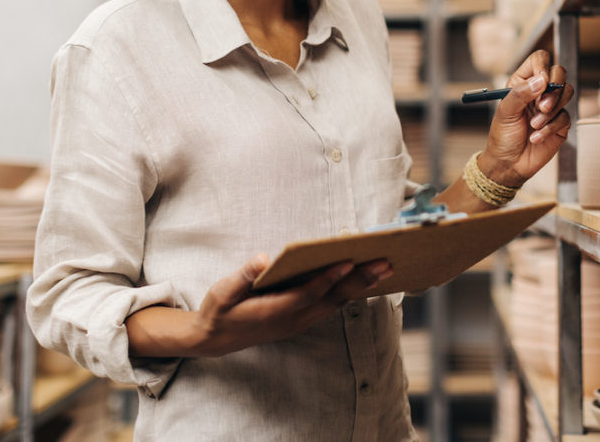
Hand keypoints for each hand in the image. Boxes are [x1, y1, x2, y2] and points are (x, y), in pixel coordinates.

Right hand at [190, 254, 392, 356]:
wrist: (215, 339)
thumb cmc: (218, 311)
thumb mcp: (222, 291)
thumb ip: (243, 276)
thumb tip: (264, 258)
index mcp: (273, 312)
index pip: (307, 294)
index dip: (328, 279)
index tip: (348, 262)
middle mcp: (292, 320)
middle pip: (332, 299)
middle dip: (359, 281)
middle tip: (384, 263)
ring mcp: (298, 323)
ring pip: (335, 304)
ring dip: (360, 287)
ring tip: (383, 268)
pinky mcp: (300, 321)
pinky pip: (330, 306)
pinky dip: (349, 292)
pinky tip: (363, 280)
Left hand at [478, 49, 573, 187]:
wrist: (509, 163)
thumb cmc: (503, 136)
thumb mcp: (505, 112)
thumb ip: (521, 93)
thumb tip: (542, 80)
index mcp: (522, 82)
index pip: (539, 60)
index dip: (543, 67)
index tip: (541, 82)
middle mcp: (539, 91)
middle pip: (559, 73)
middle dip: (553, 90)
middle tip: (541, 107)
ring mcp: (552, 106)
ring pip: (567, 92)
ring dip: (552, 110)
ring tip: (534, 125)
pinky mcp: (560, 123)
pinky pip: (565, 116)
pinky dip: (551, 127)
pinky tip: (537, 137)